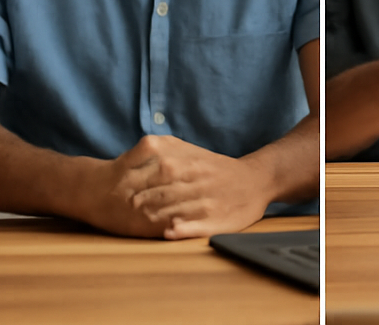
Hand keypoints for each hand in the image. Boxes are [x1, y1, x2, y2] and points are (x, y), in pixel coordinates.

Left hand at [85, 135, 266, 239]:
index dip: (141, 179)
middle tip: (125, 206)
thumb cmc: (217, 166)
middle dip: (145, 199)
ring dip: (158, 215)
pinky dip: (183, 229)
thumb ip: (170, 148)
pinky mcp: (218, 221)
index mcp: (192, 163)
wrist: (255, 180)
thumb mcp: (194, 150)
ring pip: (180, 208)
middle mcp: (200, 181)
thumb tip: (144, 145)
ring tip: (138, 220)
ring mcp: (209, 202)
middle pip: (167, 190)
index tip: (123, 186)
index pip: (162, 170)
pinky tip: (168, 232)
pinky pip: (198, 226)